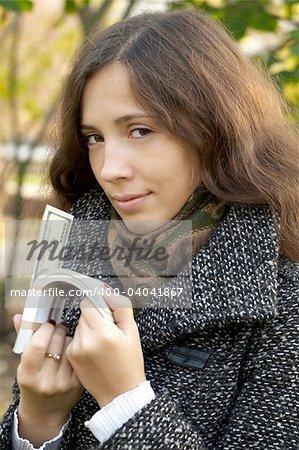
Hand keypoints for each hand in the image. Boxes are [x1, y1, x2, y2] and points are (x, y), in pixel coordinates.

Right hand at [14, 315, 82, 446]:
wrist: (45, 412)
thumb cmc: (33, 381)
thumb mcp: (24, 364)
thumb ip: (24, 338)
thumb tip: (20, 316)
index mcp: (28, 376)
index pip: (37, 345)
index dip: (44, 329)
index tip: (47, 324)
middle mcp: (46, 381)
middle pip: (56, 342)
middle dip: (58, 330)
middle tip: (58, 327)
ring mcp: (63, 383)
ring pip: (70, 347)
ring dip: (68, 338)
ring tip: (63, 339)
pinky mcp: (77, 383)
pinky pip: (79, 355)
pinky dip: (76, 348)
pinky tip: (72, 349)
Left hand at [66, 294, 145, 406]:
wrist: (120, 393)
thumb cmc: (130, 362)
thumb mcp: (132, 332)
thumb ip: (120, 307)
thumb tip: (107, 289)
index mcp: (103, 332)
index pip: (90, 303)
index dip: (99, 302)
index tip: (106, 307)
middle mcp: (86, 339)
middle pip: (85, 313)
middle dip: (96, 316)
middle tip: (109, 329)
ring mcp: (76, 349)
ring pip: (80, 325)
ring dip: (89, 327)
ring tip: (103, 343)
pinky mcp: (71, 356)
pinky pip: (76, 338)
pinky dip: (84, 339)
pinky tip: (95, 351)